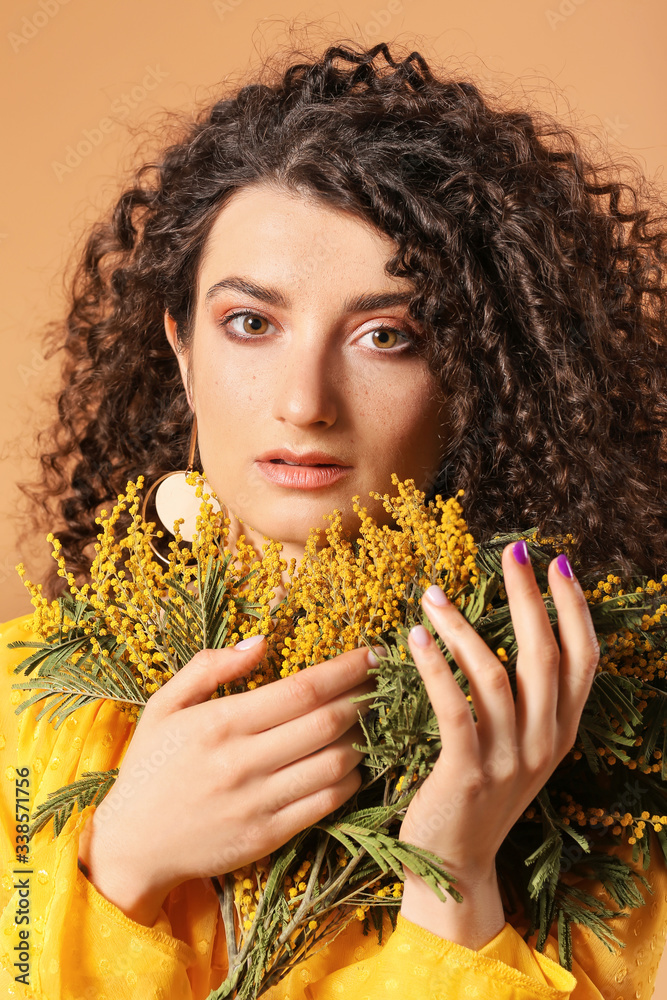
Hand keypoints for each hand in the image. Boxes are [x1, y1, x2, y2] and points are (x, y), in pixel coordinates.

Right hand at [77, 639, 373, 925]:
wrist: (132, 845)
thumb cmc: (150, 766)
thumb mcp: (165, 705)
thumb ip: (209, 667)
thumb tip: (261, 641)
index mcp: (220, 722)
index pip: (302, 689)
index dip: (345, 669)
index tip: (372, 654)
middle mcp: (243, 761)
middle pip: (327, 722)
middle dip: (364, 698)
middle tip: (381, 683)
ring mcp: (258, 802)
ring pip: (335, 764)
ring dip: (362, 740)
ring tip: (369, 722)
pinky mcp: (268, 836)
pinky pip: (326, 804)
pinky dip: (350, 781)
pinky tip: (352, 765)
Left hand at [397, 542, 598, 944]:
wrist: (454, 867)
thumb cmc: (479, 794)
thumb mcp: (518, 747)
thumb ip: (526, 700)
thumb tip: (516, 630)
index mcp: (561, 732)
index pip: (583, 659)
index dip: (574, 609)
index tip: (558, 564)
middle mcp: (543, 743)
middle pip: (545, 655)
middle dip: (529, 596)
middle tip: (511, 552)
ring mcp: (508, 760)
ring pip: (495, 674)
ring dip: (463, 625)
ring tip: (432, 592)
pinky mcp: (466, 774)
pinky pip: (454, 707)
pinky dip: (436, 666)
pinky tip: (416, 636)